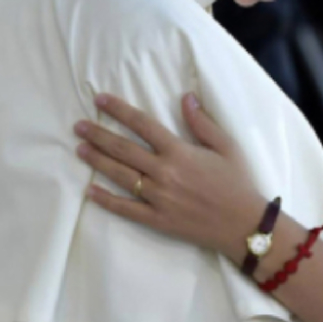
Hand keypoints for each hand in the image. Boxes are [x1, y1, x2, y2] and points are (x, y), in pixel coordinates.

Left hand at [74, 93, 266, 261]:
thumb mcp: (226, 146)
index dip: (119, 110)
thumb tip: (185, 97)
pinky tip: (90, 191)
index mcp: (180, 151)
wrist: (243, 224)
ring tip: (79, 149)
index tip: (100, 100)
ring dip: (98, 161)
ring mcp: (158, 198)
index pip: (142, 125)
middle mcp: (164, 172)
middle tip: (79, 126)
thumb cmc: (238, 182)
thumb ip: (203, 122)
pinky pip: (126, 209)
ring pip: (121, 175)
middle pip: (124, 149)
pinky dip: (106, 200)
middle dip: (99, 135)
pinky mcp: (157, 219)